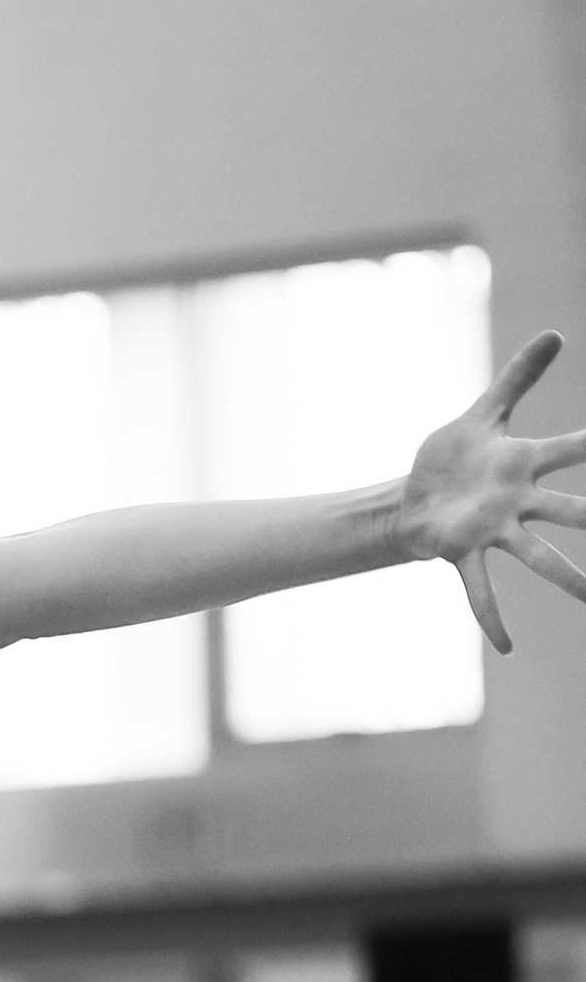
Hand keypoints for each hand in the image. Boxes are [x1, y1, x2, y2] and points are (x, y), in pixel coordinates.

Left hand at [398, 332, 585, 653]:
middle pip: (570, 512)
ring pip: (538, 557)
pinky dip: (492, 618)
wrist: (413, 495)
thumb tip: (557, 333)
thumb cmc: (454, 457)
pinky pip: (481, 591)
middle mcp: (519, 503)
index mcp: (525, 464)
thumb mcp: (485, 411)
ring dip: (568, 579)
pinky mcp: (464, 553)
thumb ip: (520, 376)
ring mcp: (495, 532)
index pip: (575, 450)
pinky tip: (506, 648)